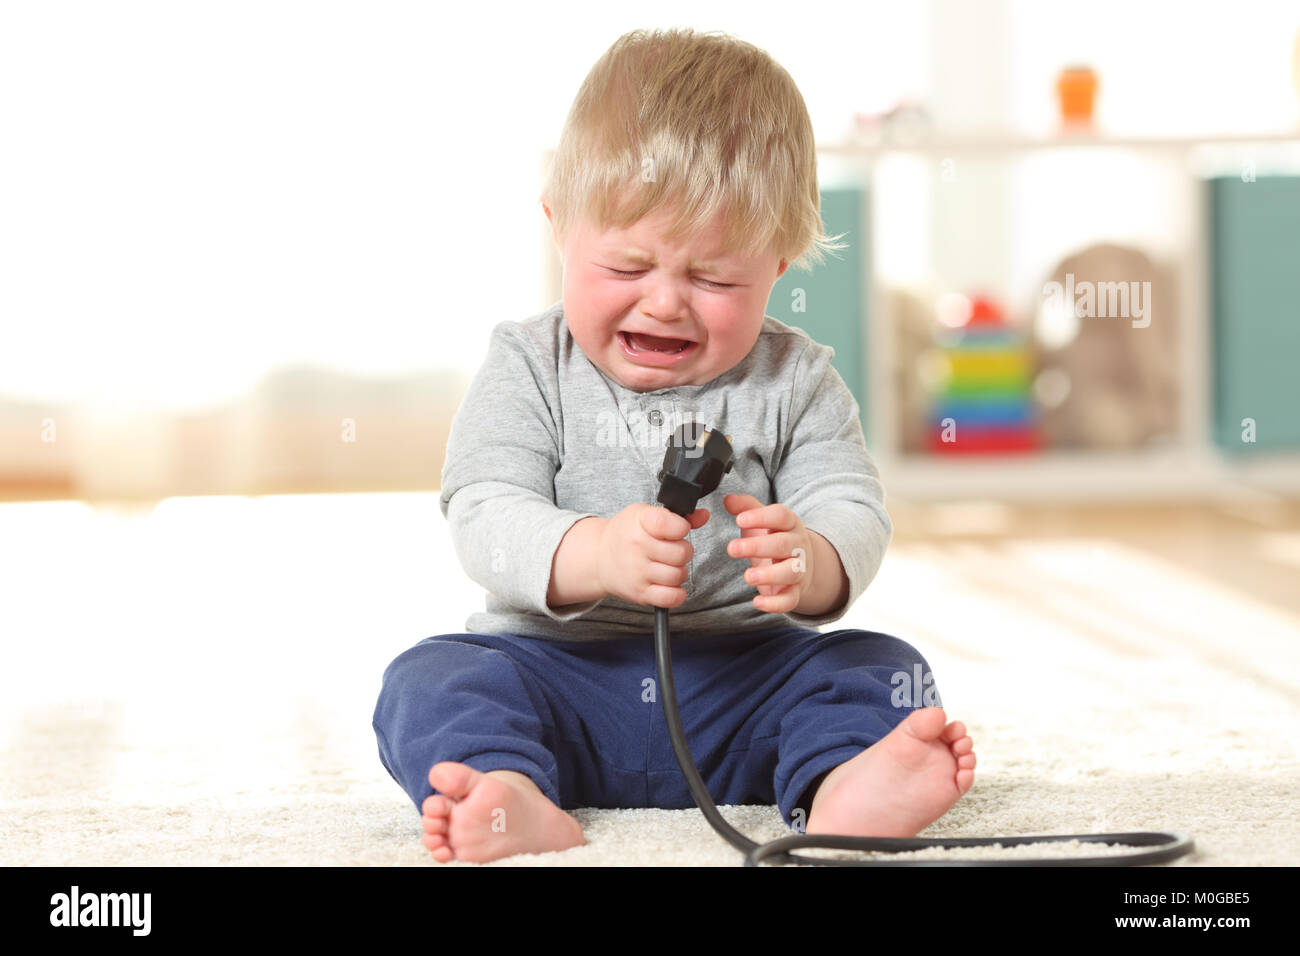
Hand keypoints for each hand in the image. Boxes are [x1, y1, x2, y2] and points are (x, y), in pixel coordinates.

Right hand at [597, 502, 709, 608]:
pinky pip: (671, 598)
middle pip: (681, 553)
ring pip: (678, 575)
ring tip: (669, 565)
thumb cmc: (626, 533)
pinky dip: (677, 593)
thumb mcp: (645, 514)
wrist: (599, 557)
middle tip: (673, 550)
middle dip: (684, 551)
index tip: (677, 529)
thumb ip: (677, 516)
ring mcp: (638, 572)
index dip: (682, 528)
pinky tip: (670, 583)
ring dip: (680, 571)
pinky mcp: (640, 593)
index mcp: (640, 522)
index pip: (674, 525)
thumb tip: (703, 516)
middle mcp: (638, 547)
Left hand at [723, 493, 813, 613]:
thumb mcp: (762, 520)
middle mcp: (797, 546)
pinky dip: (775, 604)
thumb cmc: (774, 538)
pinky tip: (757, 602)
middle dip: (758, 547)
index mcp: (790, 524)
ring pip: (791, 572)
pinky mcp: (795, 592)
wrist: (800, 564)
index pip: (781, 516)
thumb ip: (746, 507)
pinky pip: (790, 600)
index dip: (761, 517)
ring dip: (770, 575)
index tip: (739, 519)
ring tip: (747, 576)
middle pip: (783, 544)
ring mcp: (799, 570)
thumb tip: (728, 499)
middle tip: (732, 549)